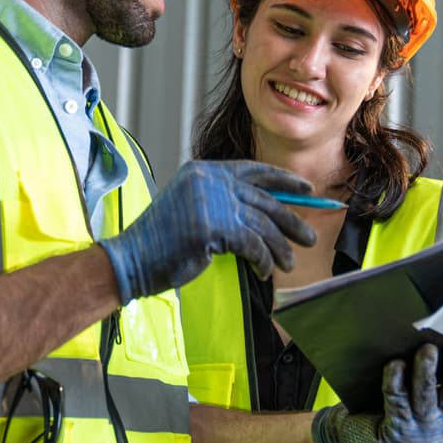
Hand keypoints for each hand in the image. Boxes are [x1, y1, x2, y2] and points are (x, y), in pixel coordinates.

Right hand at [98, 159, 318, 300]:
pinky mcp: (215, 228)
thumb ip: (222, 200)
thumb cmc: (163, 240)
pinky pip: (254, 245)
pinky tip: (264, 272)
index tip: (306, 189)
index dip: (283, 180)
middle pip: (265, 199)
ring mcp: (212, 202)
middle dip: (291, 220)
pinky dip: (263, 261)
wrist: (133, 258)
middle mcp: (209, 181)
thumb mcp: (192, 206)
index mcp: (204, 170)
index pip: (253, 170)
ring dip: (280, 248)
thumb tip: (266, 211)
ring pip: (263, 225)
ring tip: (288, 264)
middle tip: (309, 237)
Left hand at [311, 338, 442, 442]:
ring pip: (425, 397)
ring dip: (427, 372)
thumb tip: (442, 341)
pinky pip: (396, 403)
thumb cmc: (391, 410)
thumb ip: (435, 382)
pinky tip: (395, 365)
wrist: (356, 439)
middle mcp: (441, 427)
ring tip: (428, 349)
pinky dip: (395, 382)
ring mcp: (419, 434)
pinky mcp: (396, 434)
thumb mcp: (421, 401)